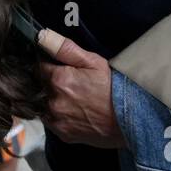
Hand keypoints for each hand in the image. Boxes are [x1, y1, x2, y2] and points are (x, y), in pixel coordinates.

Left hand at [38, 28, 123, 148]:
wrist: (132, 120)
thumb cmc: (115, 89)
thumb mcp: (94, 62)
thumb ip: (65, 49)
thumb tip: (42, 36)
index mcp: (58, 80)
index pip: (39, 67)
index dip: (47, 65)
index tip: (57, 66)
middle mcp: (53, 102)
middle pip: (39, 87)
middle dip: (48, 82)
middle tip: (69, 82)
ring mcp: (57, 120)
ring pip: (42, 105)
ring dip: (50, 99)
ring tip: (72, 97)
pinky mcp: (63, 134)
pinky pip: (51, 121)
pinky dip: (57, 115)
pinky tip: (73, 110)